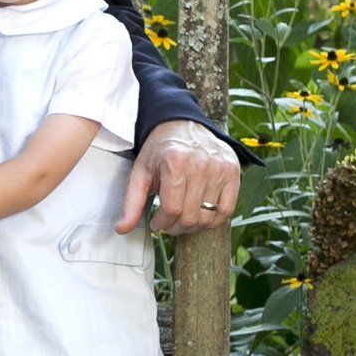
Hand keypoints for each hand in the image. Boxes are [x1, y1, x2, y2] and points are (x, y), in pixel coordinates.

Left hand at [118, 119, 240, 235]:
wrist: (181, 126)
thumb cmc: (159, 152)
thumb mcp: (140, 173)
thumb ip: (131, 202)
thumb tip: (122, 229)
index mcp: (176, 163)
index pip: (171, 209)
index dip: (161, 223)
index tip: (155, 223)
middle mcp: (201, 164)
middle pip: (190, 216)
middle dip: (175, 227)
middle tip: (168, 224)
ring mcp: (220, 168)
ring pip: (208, 217)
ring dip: (193, 226)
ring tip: (182, 219)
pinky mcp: (233, 171)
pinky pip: (227, 210)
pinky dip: (213, 220)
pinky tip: (200, 216)